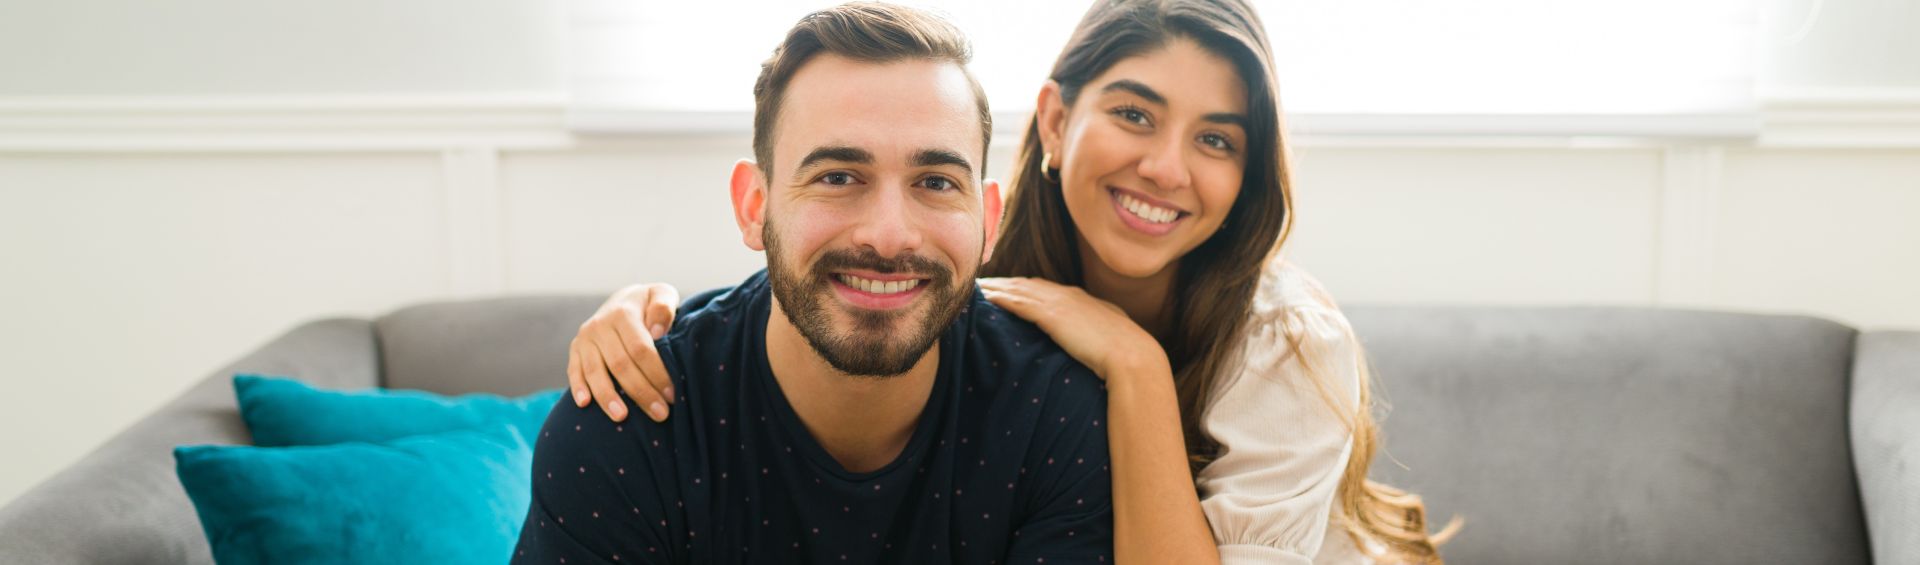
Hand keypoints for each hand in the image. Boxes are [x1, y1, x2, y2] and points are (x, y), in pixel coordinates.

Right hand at [567, 282, 680, 421]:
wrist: (623, 300)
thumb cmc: (650, 304)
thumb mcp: (662, 295)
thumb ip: (664, 308)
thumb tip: (657, 332)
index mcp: (623, 313)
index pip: (641, 349)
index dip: (656, 373)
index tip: (672, 395)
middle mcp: (600, 325)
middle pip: (620, 364)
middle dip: (640, 392)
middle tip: (660, 414)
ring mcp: (585, 338)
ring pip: (595, 371)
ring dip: (608, 397)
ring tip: (622, 417)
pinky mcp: (575, 349)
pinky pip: (574, 370)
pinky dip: (578, 387)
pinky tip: (585, 404)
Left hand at [978, 277, 1166, 378]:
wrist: (1133, 357)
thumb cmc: (1128, 355)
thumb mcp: (1112, 338)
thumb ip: (1098, 334)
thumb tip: (1097, 345)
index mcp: (1082, 300)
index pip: (1046, 288)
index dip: (1025, 287)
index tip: (1009, 288)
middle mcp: (1068, 295)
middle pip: (1027, 284)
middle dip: (1005, 282)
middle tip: (982, 283)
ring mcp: (1059, 303)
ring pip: (1018, 289)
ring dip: (996, 287)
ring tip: (975, 287)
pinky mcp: (1051, 316)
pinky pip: (1018, 302)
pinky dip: (1000, 297)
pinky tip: (984, 297)